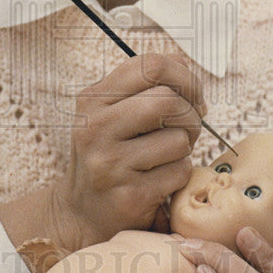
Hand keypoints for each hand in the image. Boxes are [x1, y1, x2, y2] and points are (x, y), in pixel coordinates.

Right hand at [51, 53, 205, 250]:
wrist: (81, 211)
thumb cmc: (108, 153)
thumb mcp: (113, 112)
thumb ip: (144, 84)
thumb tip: (182, 61)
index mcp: (92, 100)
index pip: (149, 65)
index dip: (183, 76)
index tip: (191, 94)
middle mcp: (96, 128)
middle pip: (167, 100)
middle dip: (190, 114)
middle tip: (188, 127)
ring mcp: (111, 164)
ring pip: (178, 139)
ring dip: (185, 147)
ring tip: (168, 154)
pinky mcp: (131, 195)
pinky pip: (179, 171)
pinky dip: (180, 173)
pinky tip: (161, 178)